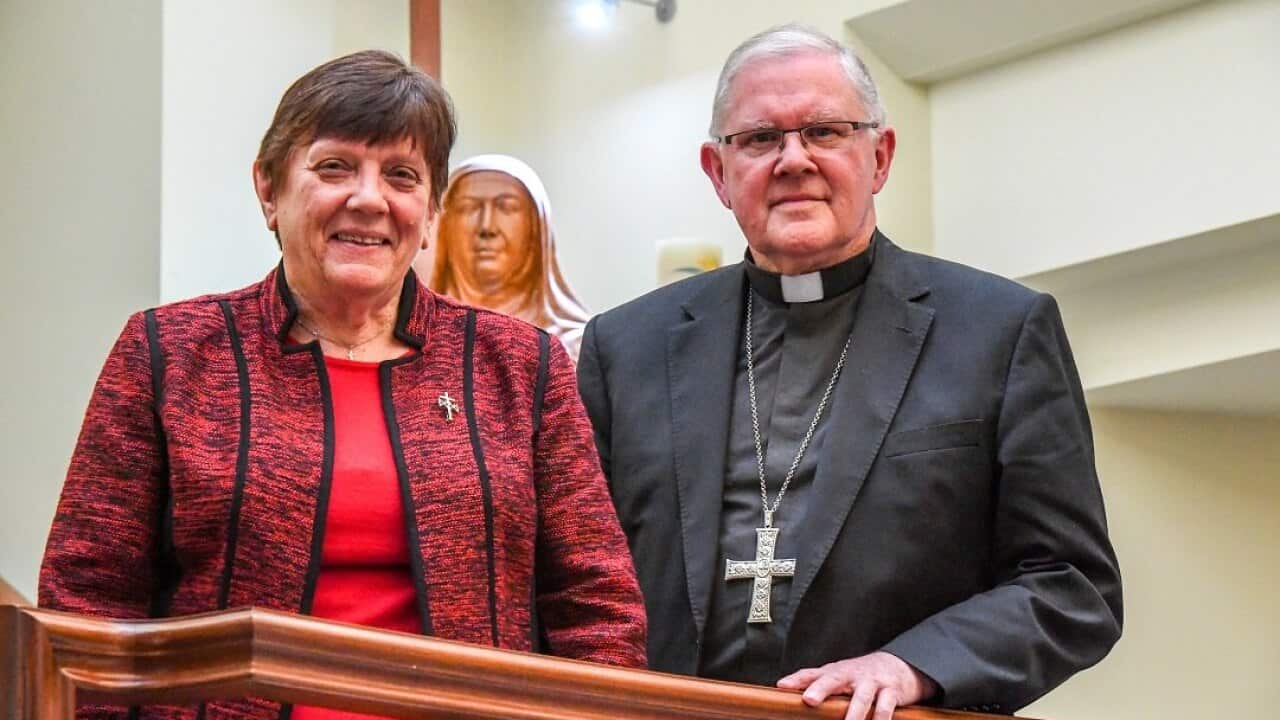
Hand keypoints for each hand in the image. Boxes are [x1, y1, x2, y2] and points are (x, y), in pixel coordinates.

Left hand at [776, 651, 938, 719]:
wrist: (897, 665)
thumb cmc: (860, 676)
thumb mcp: (837, 677)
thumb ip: (815, 684)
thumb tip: (785, 694)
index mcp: (834, 672)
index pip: (811, 673)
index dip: (796, 679)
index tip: (782, 686)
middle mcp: (851, 675)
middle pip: (833, 679)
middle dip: (821, 689)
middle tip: (809, 700)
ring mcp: (871, 682)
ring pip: (861, 697)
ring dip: (854, 713)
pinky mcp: (891, 691)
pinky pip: (885, 707)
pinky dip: (881, 718)